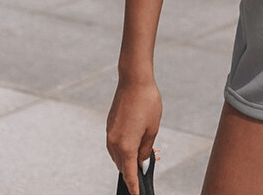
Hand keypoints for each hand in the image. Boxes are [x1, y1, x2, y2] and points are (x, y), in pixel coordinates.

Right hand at [106, 79, 161, 194]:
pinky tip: (133, 144)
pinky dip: (123, 148)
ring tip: (142, 157)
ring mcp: (110, 133)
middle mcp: (114, 142)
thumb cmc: (147, 102)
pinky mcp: (109, 125)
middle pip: (122, 166)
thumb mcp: (153, 128)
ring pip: (117, 155)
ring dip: (127, 159)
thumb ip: (146, 149)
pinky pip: (115, 144)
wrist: (134, 79)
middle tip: (145, 171)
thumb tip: (141, 161)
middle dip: (132, 171)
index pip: (129, 174)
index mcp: (126, 146)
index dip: (133, 186)